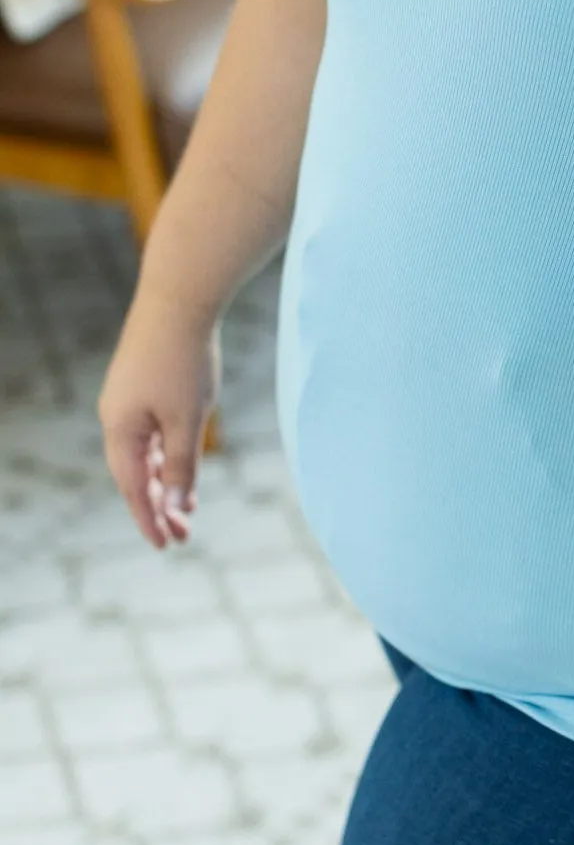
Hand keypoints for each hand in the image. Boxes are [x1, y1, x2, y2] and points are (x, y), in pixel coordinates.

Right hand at [98, 289, 220, 548]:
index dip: (150, 519)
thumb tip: (176, 507)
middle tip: (183, 535)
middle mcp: (116, 417)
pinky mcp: (141, 384)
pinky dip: (166, 452)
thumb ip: (181, 466)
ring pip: (144, 452)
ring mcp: (127, 399)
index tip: (168, 545)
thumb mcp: (187, 421)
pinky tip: (181, 463)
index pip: (133, 488)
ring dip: (164, 480)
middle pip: (135, 473)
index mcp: (120, 429)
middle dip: (159, 505)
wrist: (180, 299)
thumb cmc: (185, 361)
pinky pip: (150, 430)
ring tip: (186, 509)